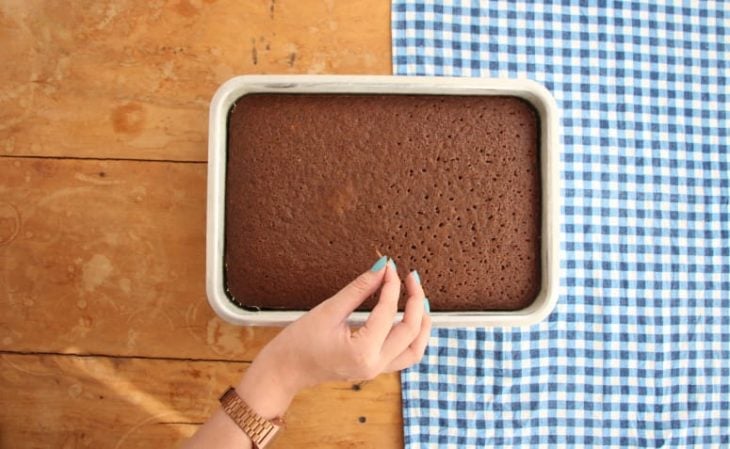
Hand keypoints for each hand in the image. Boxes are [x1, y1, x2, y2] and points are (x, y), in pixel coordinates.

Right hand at [237, 256, 431, 418]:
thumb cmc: (299, 341)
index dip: (391, 285)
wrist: (284, 370)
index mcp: (362, 351)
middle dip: (415, 300)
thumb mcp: (329, 310)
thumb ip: (359, 289)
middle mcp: (375, 365)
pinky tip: (409, 316)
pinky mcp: (374, 369)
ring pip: (415, 349)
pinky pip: (404, 355)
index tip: (390, 266)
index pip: (388, 312)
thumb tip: (381, 267)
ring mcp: (377, 370)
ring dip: (422, 323)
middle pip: (411, 331)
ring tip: (419, 298)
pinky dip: (413, 335)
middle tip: (410, 276)